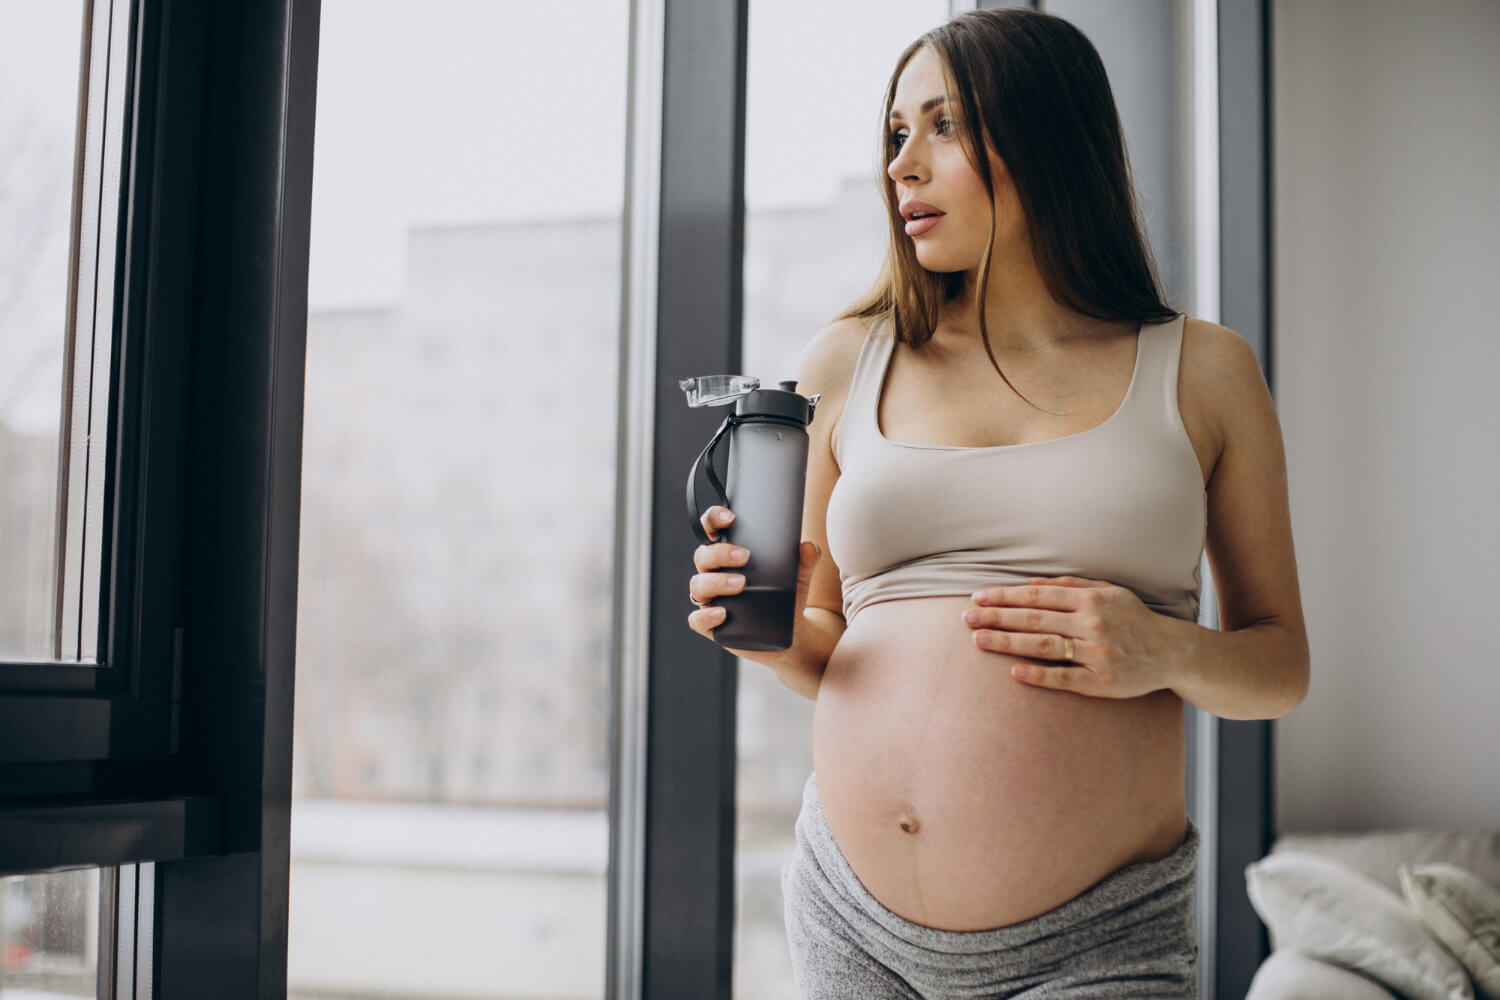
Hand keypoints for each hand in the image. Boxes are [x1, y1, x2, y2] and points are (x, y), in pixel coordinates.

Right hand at [686, 505, 820, 661]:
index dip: (714, 520)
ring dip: (716, 582)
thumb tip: (809, 547)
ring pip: (698, 586)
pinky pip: (697, 620)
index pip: (712, 531)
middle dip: (720, 553)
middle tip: (744, 557)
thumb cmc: (785, 598)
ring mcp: (710, 600)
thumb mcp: (798, 579)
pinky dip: (706, 616)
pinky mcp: (710, 626)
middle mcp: (713, 574)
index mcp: (727, 556)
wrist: (788, 634)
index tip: (730, 518)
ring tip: (740, 584)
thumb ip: (804, 562)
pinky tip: (722, 613)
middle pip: (703, 556)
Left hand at [962, 575, 1174, 698]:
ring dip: (1007, 642)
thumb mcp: (1107, 591)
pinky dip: (1038, 675)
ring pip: (1043, 646)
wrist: (1171, 652)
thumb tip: (1030, 585)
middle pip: (1033, 620)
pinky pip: (1064, 678)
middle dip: (996, 617)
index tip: (978, 598)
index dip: (1004, 597)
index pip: (1036, 597)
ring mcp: (1096, 653)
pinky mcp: (1101, 682)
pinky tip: (1014, 673)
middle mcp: (1091, 623)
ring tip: (978, 640)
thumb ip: (1069, 586)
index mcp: (1090, 599)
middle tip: (966, 618)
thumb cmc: (1133, 619)